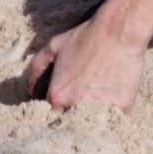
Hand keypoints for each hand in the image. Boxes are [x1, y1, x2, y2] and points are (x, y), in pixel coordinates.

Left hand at [28, 16, 148, 111]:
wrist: (119, 30)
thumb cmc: (86, 35)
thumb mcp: (55, 45)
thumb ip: (37, 67)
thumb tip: (31, 89)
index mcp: (57, 95)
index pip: (52, 115)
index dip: (60, 108)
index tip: (67, 101)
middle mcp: (76, 106)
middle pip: (72, 122)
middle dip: (75, 116)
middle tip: (85, 97)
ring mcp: (99, 109)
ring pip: (94, 123)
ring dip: (95, 116)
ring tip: (101, 95)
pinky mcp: (121, 108)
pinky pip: (116, 116)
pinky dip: (115, 109)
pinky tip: (116, 92)